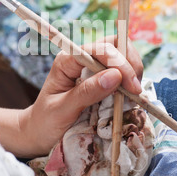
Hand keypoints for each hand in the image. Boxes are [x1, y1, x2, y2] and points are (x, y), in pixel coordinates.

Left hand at [19, 37, 142, 156]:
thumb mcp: (62, 110)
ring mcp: (93, 66)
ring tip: (134, 94)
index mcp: (67, 60)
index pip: (100, 49)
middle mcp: (82, 58)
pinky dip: (131, 80)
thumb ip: (87, 92)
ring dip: (133, 70)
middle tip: (136, 90)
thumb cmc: (46, 121)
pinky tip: (130, 95)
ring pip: (122, 53)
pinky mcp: (101, 77)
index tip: (132, 87)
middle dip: (130, 63)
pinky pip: (122, 70)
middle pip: (115, 43)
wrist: (40, 132)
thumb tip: (115, 76)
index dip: (120, 63)